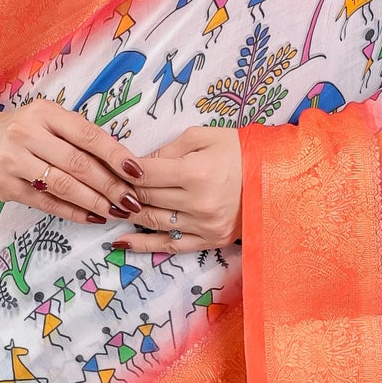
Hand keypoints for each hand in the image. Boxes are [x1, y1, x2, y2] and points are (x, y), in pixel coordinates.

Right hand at [0, 97, 144, 225]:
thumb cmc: (19, 129)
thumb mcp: (45, 120)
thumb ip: (76, 136)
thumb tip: (120, 163)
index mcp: (44, 112)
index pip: (88, 135)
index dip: (115, 155)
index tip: (137, 172)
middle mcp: (27, 134)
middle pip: (78, 163)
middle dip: (110, 185)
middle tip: (132, 200)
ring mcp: (13, 161)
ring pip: (63, 185)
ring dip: (94, 201)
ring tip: (115, 211)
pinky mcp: (6, 187)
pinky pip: (46, 203)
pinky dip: (73, 212)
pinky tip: (92, 217)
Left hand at [113, 126, 241, 252]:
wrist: (276, 178)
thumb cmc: (240, 152)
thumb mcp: (204, 137)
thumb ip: (168, 148)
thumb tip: (138, 164)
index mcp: (196, 173)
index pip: (145, 173)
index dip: (123, 169)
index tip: (112, 166)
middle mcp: (198, 203)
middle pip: (145, 197)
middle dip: (122, 190)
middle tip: (106, 185)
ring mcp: (203, 225)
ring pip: (152, 221)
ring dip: (128, 214)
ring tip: (110, 207)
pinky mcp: (209, 241)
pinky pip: (169, 245)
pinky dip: (142, 245)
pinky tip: (120, 242)